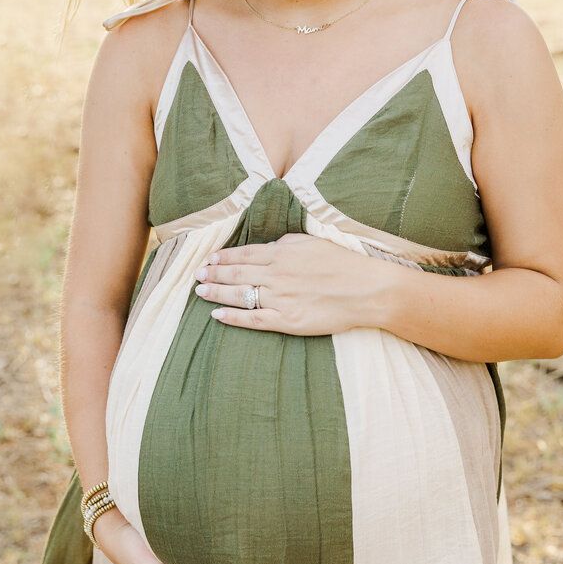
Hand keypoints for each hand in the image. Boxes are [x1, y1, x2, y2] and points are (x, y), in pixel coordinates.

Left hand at [192, 232, 375, 334]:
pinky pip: (252, 319)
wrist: (366, 290)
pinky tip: (217, 315)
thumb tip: (268, 248)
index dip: (223, 257)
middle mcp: (276, 274)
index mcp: (282, 253)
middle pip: (236, 273)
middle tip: (196, 274)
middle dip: (213, 273)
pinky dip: (232, 317)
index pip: (244, 254)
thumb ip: (286, 244)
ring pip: (239, 294)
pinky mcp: (286, 321)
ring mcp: (279, 298)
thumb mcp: (312, 242)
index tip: (209, 258)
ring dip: (216, 292)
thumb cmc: (344, 263)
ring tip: (199, 290)